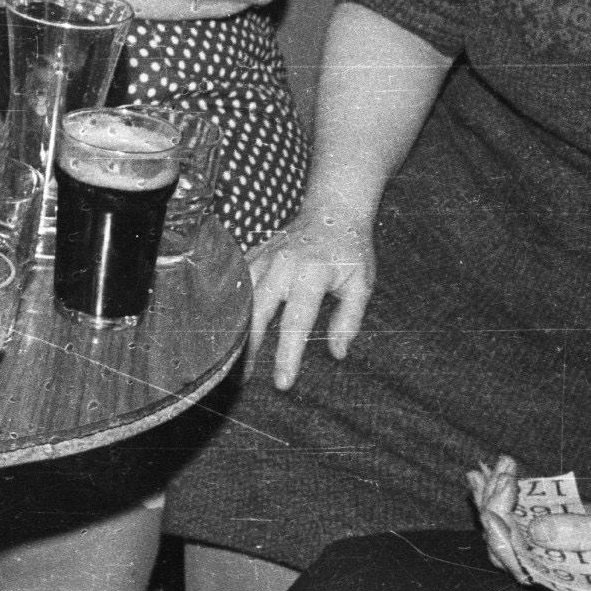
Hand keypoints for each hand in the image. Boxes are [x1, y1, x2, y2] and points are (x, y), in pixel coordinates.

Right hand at [245, 198, 375, 389]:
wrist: (333, 209)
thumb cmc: (351, 250)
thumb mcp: (361, 284)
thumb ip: (349, 319)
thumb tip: (338, 352)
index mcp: (312, 273)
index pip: (296, 321)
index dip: (288, 354)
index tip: (282, 382)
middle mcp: (283, 265)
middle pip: (258, 310)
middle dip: (250, 346)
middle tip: (246, 377)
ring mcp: (265, 257)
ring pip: (242, 296)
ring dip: (237, 327)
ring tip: (235, 356)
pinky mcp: (256, 253)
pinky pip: (239, 281)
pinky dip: (233, 304)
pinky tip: (229, 325)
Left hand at [467, 456, 590, 584]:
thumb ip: (581, 533)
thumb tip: (536, 532)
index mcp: (567, 578)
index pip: (519, 565)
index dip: (502, 539)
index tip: (494, 510)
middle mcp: (549, 566)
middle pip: (502, 544)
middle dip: (494, 508)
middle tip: (504, 476)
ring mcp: (543, 545)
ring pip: (502, 526)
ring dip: (492, 495)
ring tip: (493, 467)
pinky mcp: (544, 526)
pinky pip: (513, 510)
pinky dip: (500, 489)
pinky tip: (491, 469)